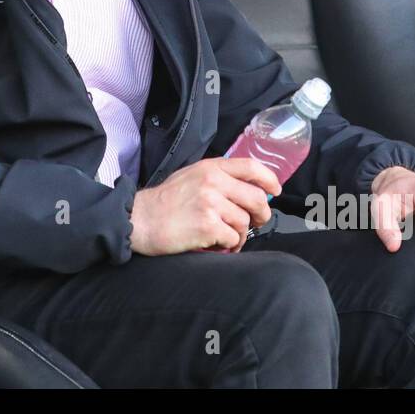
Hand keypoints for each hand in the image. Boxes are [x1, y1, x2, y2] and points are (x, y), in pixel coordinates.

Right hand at [130, 157, 280, 255]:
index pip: (251, 167)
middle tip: (255, 223)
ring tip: (224, 238)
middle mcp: (212, 182)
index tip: (275, 191)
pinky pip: (233, 239)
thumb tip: (247, 188)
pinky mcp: (207, 225)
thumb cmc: (164, 202)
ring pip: (244, 222)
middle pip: (256, 198)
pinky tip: (214, 245)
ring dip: (238, 235)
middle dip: (260, 215)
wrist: (139, 220)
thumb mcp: (190, 177)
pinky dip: (227, 246)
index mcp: (210, 167)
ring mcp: (210, 203)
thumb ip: (217, 178)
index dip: (268, 180)